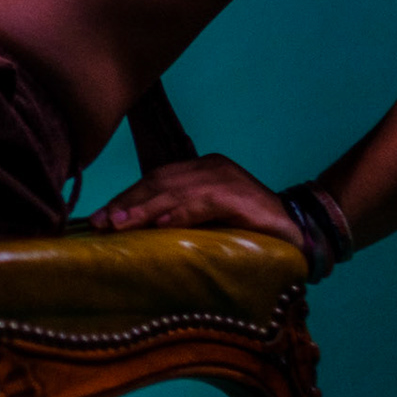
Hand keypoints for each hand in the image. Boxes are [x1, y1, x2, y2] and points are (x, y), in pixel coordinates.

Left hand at [88, 153, 303, 246]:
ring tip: (121, 225)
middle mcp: (210, 166)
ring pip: (177, 191)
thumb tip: (132, 230)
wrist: (298, 230)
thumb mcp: (205, 218)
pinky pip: (206, 203)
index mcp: (199, 168)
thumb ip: (176, 216)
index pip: (154, 179)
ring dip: (146, 210)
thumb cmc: (246, 228)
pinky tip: (164, 225)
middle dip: (127, 203)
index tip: (97, 218)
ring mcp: (226, 178)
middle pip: (159, 182)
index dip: (124, 198)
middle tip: (101, 223)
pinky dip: (183, 214)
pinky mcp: (241, 194)